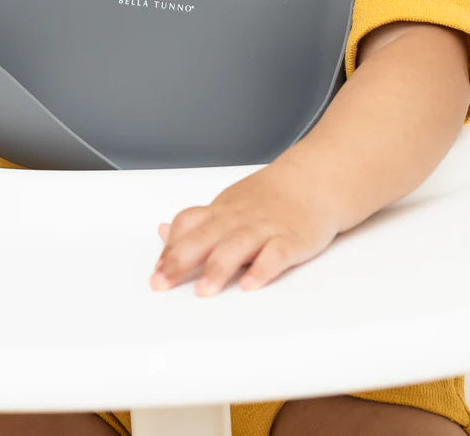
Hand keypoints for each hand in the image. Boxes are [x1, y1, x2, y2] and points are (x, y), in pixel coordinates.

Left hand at [150, 165, 341, 295]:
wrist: (314, 180)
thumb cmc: (268, 198)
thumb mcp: (227, 205)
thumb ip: (197, 223)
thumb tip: (163, 233)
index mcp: (221, 210)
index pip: (188, 224)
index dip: (170, 247)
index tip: (156, 272)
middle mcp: (239, 218)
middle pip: (205, 236)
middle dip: (181, 259)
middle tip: (162, 283)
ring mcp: (265, 228)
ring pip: (237, 245)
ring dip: (218, 268)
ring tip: (203, 291)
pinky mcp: (292, 239)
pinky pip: (275, 254)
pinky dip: (263, 269)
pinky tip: (250, 285)